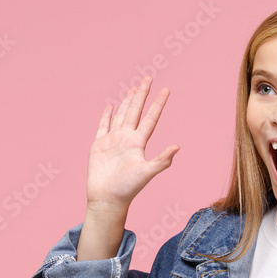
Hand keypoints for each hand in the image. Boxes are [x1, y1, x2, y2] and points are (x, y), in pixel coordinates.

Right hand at [86, 75, 179, 212]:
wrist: (107, 199)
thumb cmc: (127, 188)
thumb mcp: (146, 173)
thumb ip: (161, 160)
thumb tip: (177, 147)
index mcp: (138, 143)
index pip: (151, 118)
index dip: (158, 104)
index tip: (166, 89)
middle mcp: (127, 139)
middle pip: (135, 111)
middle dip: (142, 95)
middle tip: (149, 78)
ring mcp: (113, 141)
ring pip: (121, 116)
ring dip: (127, 102)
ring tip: (133, 89)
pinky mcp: (99, 145)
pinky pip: (102, 127)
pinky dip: (106, 116)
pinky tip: (110, 107)